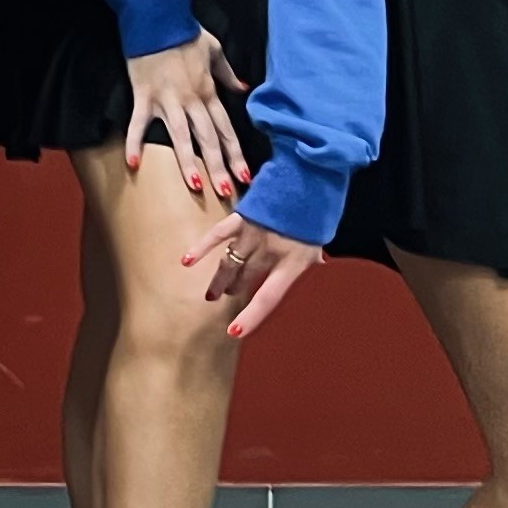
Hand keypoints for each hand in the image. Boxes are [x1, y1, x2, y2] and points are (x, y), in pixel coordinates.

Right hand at [122, 27, 248, 196]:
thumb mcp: (214, 51)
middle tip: (226, 193)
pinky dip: (134, 143)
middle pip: (208, 139)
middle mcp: (190, 100)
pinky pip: (137, 124)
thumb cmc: (186, 34)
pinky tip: (133, 164)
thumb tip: (244, 88)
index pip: (226, 129)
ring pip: (180, 136)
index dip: (236, 154)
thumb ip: (228, 73)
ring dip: (188, 162)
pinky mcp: (143, 97)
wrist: (157, 19)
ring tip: (195, 186)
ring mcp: (166, 100)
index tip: (245, 177)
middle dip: (218, 167)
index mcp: (208, 92)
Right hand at [183, 211, 328, 340]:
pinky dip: (201, 248)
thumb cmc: (319, 209)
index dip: (251, 316)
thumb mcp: (321, 238)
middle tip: (228, 296)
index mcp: (292, 262)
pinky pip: (218, 235)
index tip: (234, 332)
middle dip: (235, 290)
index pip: (268, 297)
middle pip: (244, 279)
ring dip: (220, 279)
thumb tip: (320, 264)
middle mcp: (269, 251)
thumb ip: (314, 255)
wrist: (311, 174)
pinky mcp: (242, 216)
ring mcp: (253, 234)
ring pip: (229, 263)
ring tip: (213, 292)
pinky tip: (187, 261)